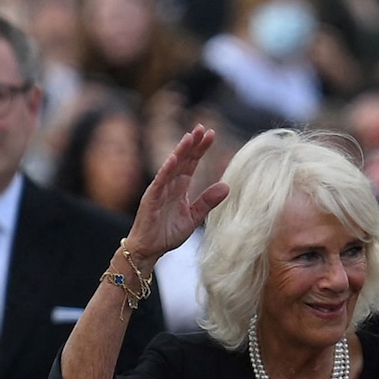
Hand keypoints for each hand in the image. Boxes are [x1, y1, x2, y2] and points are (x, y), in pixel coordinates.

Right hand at [125, 124, 230, 267]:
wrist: (150, 249)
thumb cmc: (168, 233)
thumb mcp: (194, 216)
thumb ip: (208, 201)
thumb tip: (227, 186)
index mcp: (180, 187)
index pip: (192, 163)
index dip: (201, 149)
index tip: (212, 135)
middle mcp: (169, 184)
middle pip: (183, 160)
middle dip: (193, 144)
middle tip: (203, 128)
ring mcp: (159, 190)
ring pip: (172, 166)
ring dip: (181, 151)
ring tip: (190, 137)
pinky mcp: (151, 199)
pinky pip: (160, 182)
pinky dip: (166, 170)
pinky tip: (174, 159)